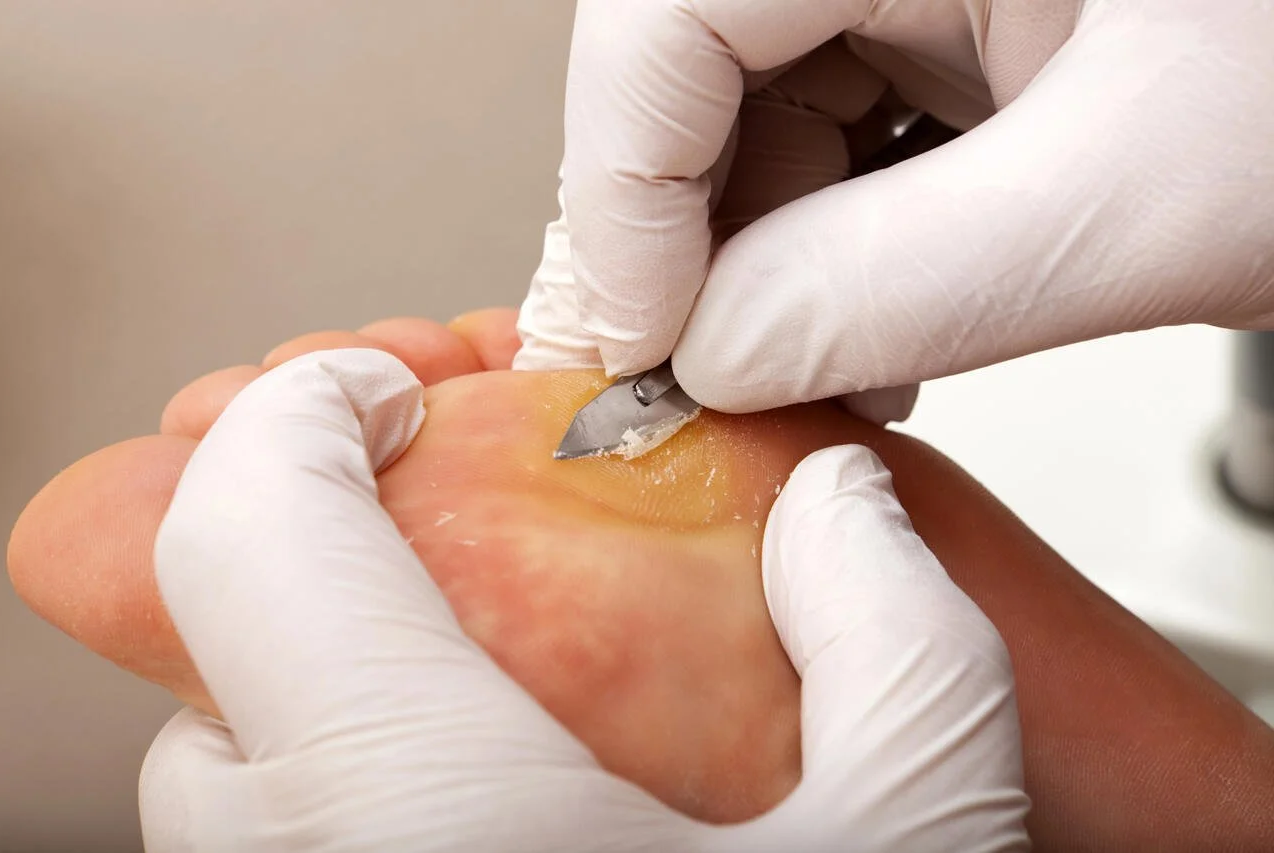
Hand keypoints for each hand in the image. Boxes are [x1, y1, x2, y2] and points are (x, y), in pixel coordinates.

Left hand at [139, 347, 1027, 850]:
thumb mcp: (922, 834)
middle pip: (218, 685)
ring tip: (463, 704)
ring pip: (224, 809)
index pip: (247, 534)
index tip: (369, 394)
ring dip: (318, 717)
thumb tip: (832, 506)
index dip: (296, 419)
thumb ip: (894, 631)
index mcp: (437, 825)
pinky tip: (476, 827)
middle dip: (314, 581)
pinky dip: (338, 819)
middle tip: (433, 547)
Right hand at [517, 0, 1273, 413]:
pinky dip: (835, 226)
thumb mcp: (1141, 202)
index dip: (623, 199)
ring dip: (766, 251)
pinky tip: (879, 309)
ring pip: (750, 100)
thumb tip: (716, 354)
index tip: (648, 352)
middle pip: (689, 64)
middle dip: (692, 242)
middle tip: (715, 381)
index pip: (661, 21)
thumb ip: (897, 291)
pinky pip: (831, 109)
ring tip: (833, 365)